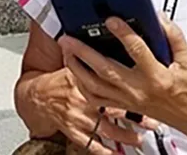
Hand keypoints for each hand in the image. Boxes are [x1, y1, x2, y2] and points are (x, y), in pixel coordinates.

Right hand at [37, 68, 157, 153]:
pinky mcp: (72, 130)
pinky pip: (90, 143)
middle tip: (152, 123)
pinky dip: (104, 151)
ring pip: (105, 129)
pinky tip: (116, 154)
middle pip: (113, 110)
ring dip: (123, 136)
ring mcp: (77, 117)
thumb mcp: (69, 66)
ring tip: (138, 140)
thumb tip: (100, 43)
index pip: (108, 85)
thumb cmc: (55, 82)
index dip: (128, 90)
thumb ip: (86, 59)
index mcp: (81, 81)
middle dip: (134, 118)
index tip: (146, 95)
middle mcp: (81, 100)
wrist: (35, 97)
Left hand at [59, 15, 186, 132]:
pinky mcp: (124, 106)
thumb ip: (172, 36)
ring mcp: (129, 100)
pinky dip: (83, 86)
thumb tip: (157, 17)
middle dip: (83, 52)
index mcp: (157, 76)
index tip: (111, 18)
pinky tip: (76, 73)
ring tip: (66, 52)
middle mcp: (139, 89)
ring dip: (77, 68)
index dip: (122, 32)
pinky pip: (97, 99)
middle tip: (68, 37)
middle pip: (105, 69)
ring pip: (95, 86)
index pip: (136, 50)